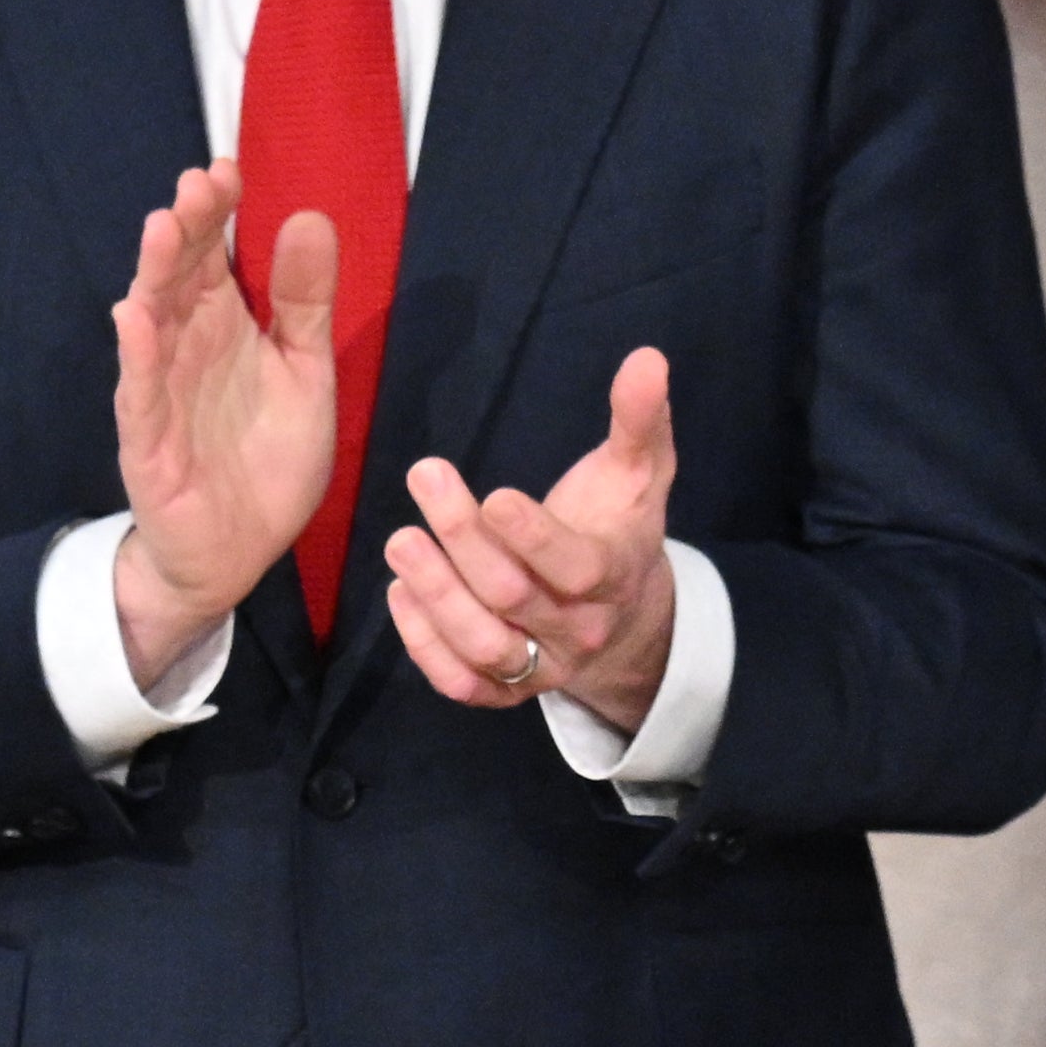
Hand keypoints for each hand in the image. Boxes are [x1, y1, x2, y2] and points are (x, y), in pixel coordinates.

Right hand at [110, 171, 350, 674]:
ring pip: (152, 322)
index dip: (218, 212)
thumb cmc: (266, 458)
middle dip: (188, 228)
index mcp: (223, 325)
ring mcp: (160, 390)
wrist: (236, 551)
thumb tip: (310, 217)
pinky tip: (136, 317)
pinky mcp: (148, 440)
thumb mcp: (305, 372)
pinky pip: (139, 392)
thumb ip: (306, 303)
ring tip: (164, 227)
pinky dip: (138, 355)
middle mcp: (186, 347)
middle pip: (179, 276)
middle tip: (199, 183)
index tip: (229, 168)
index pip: (215, 254)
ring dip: (156, 275)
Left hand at [386, 348, 685, 736]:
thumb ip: (638, 418)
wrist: (626, 616)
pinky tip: (399, 593)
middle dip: (463, 539)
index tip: (492, 494)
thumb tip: (647, 358)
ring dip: (436, 595)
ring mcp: (542, 666)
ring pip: (484, 645)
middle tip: (424, 476)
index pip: (576, 568)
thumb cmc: (618, 524)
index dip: (533, 537)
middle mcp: (579, 630)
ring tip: (399, 541)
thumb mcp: (638, 470)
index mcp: (613, 576)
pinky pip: (461, 683)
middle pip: (514, 598)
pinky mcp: (507, 689)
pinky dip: (424, 646)